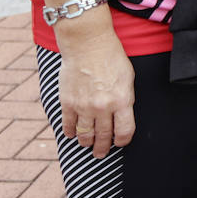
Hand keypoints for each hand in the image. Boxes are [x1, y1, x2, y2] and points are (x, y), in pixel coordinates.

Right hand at [57, 24, 135, 158]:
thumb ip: (125, 99)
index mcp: (122, 101)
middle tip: (101, 153)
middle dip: (103, 148)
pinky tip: (72, 134)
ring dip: (86, 143)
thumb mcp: (128, 78)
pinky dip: (70, 132)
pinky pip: (68, 125)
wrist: (88, 44)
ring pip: (85, 135)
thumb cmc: (112, 57)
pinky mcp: (67, 102)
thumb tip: (122, 116)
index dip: (123, 141)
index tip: (120, 143)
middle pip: (104, 137)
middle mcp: (103, 107)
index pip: (125, 132)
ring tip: (87, 145)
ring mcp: (83, 106)